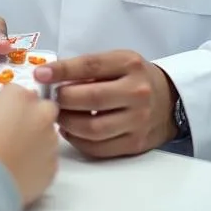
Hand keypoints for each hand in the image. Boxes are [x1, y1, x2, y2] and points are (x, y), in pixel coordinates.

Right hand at [0, 85, 58, 206]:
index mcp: (19, 96)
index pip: (20, 92)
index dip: (9, 105)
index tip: (0, 116)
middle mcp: (40, 114)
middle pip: (44, 108)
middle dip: (34, 116)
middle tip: (14, 131)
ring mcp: (49, 141)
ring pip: (48, 135)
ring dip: (37, 140)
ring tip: (15, 155)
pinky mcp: (52, 167)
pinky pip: (48, 161)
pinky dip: (38, 164)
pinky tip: (20, 171)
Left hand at [34, 50, 176, 159]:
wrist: (169, 100)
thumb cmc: (134, 77)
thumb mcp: (117, 62)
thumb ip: (89, 68)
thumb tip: (50, 78)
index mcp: (129, 64)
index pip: (91, 65)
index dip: (62, 70)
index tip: (41, 74)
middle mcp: (137, 92)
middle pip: (91, 99)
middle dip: (64, 100)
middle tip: (51, 99)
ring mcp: (138, 121)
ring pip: (93, 128)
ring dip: (68, 123)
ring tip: (59, 116)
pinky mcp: (135, 144)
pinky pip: (99, 148)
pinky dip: (78, 141)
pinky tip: (70, 131)